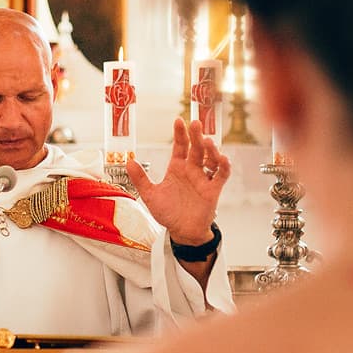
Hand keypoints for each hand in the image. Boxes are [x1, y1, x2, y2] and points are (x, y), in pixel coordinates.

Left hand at [128, 117, 229, 248]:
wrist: (182, 232)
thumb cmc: (168, 213)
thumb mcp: (150, 195)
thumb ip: (140, 179)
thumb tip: (128, 161)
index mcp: (177, 167)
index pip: (180, 146)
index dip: (180, 133)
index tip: (178, 121)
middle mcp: (191, 170)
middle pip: (196, 148)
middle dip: (196, 135)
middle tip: (196, 123)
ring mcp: (203, 179)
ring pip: (210, 159)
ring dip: (210, 150)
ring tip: (207, 142)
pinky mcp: (213, 190)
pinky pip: (221, 175)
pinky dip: (224, 166)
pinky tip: (223, 158)